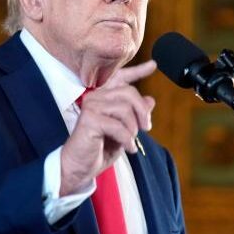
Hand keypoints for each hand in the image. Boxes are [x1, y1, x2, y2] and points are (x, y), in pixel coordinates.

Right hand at [59, 60, 156, 195]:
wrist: (80, 168)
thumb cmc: (99, 149)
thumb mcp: (123, 131)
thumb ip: (134, 115)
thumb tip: (150, 100)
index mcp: (102, 97)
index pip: (121, 79)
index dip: (138, 71)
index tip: (153, 64)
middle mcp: (95, 97)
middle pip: (129, 93)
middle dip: (142, 112)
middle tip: (146, 128)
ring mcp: (91, 106)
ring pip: (125, 109)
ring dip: (133, 129)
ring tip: (130, 141)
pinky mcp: (89, 119)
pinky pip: (118, 125)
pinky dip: (127, 139)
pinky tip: (127, 148)